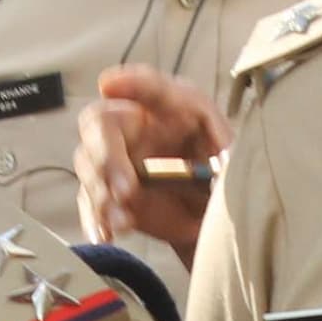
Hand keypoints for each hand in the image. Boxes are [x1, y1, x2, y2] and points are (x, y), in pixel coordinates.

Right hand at [74, 67, 226, 259]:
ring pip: (89, 164)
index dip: (131, 85)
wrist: (212, 218)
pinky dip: (94, 219)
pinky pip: (89, 200)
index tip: (108, 85)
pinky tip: (105, 235)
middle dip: (106, 156)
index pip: (151, 88)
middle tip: (126, 191)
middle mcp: (138, 126)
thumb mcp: (232, 160)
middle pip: (100, 124)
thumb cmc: (223, 178)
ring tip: (124, 223)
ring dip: (101, 194)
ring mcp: (117, 159)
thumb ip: (223, 154)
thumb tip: (216, 158)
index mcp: (173, 109)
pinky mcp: (107, 192)